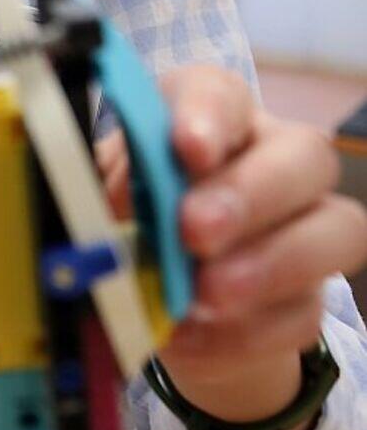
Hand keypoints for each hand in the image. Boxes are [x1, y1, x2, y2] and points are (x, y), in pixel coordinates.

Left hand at [100, 66, 366, 429]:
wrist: (164, 310)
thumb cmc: (133, 224)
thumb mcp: (104, 197)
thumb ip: (106, 188)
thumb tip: (92, 203)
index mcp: (216, 119)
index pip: (223, 94)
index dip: (208, 115)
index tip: (186, 147)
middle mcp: (276, 161)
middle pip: (303, 155)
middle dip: (249, 193)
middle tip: (194, 231)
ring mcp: (307, 230)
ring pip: (336, 229)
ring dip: (269, 264)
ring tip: (205, 294)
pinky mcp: (307, 302)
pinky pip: (302, 312)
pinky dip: (245, 331)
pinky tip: (194, 336)